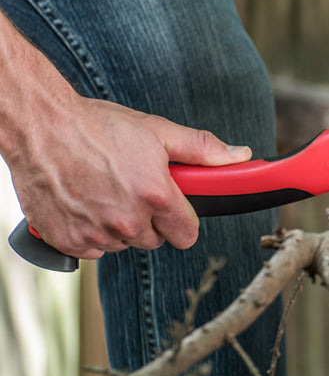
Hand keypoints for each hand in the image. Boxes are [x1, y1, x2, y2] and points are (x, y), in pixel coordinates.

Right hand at [0, 13, 249, 259]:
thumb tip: (241, 157)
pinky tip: (85, 204)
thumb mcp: (157, 132)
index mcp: (155, 196)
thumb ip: (203, 150)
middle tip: (133, 191)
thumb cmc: (96, 126)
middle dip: (151, 221)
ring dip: (119, 227)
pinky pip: (93, 250)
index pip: (187, 234)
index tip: (175, 211)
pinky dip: (91, 233)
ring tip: (105, 192)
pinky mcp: (69, 241)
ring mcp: (97, 234)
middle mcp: (128, 221)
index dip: (182, 221)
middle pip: (155, 241)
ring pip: (124, 245)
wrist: (39, 125)